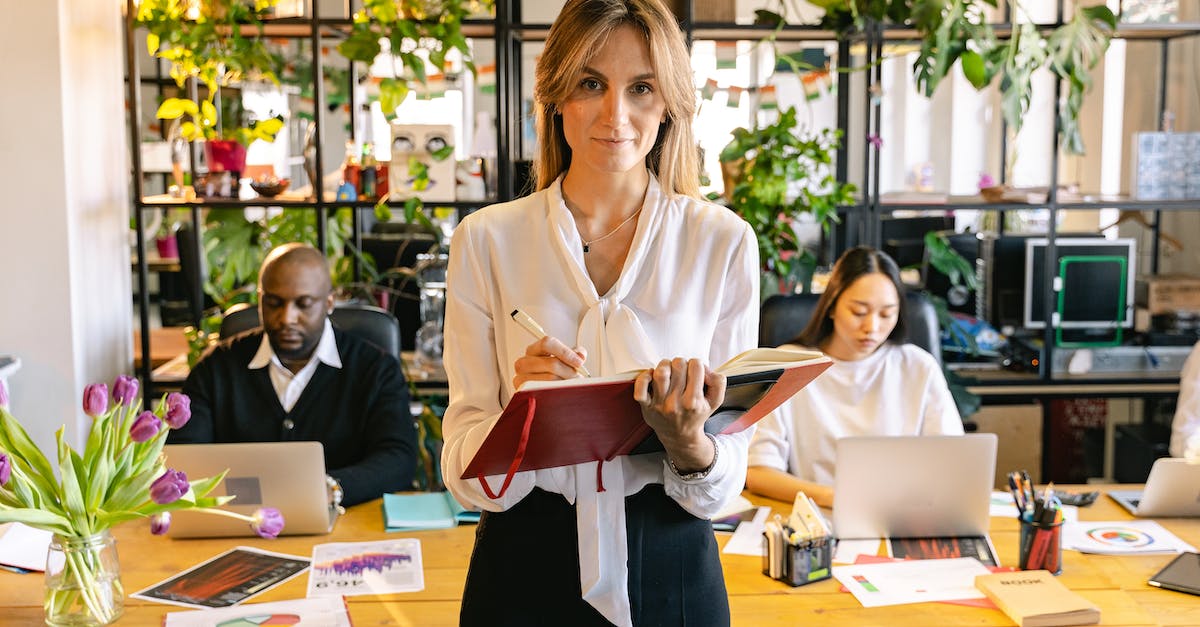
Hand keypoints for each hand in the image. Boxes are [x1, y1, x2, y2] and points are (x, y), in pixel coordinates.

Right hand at [512, 336, 587, 389]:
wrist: (542, 393)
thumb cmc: (553, 375)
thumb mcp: (563, 360)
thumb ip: (574, 354)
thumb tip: (581, 355)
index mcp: (533, 350)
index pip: (547, 343)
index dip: (565, 352)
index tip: (579, 362)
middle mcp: (523, 363)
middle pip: (552, 364)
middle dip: (569, 371)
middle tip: (577, 377)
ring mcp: (520, 378)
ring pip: (551, 378)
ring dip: (566, 382)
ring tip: (571, 385)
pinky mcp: (522, 392)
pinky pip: (545, 391)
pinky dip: (558, 392)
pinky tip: (562, 392)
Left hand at [633, 358, 725, 472]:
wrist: (680, 436)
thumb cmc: (696, 414)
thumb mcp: (715, 402)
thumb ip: (718, 383)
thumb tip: (706, 369)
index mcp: (694, 401)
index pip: (696, 366)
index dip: (696, 364)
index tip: (694, 372)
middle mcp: (676, 403)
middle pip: (678, 365)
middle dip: (681, 363)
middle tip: (681, 371)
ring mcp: (660, 405)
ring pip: (661, 373)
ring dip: (665, 365)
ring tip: (668, 370)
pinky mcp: (646, 407)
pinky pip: (639, 389)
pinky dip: (644, 378)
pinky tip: (651, 376)